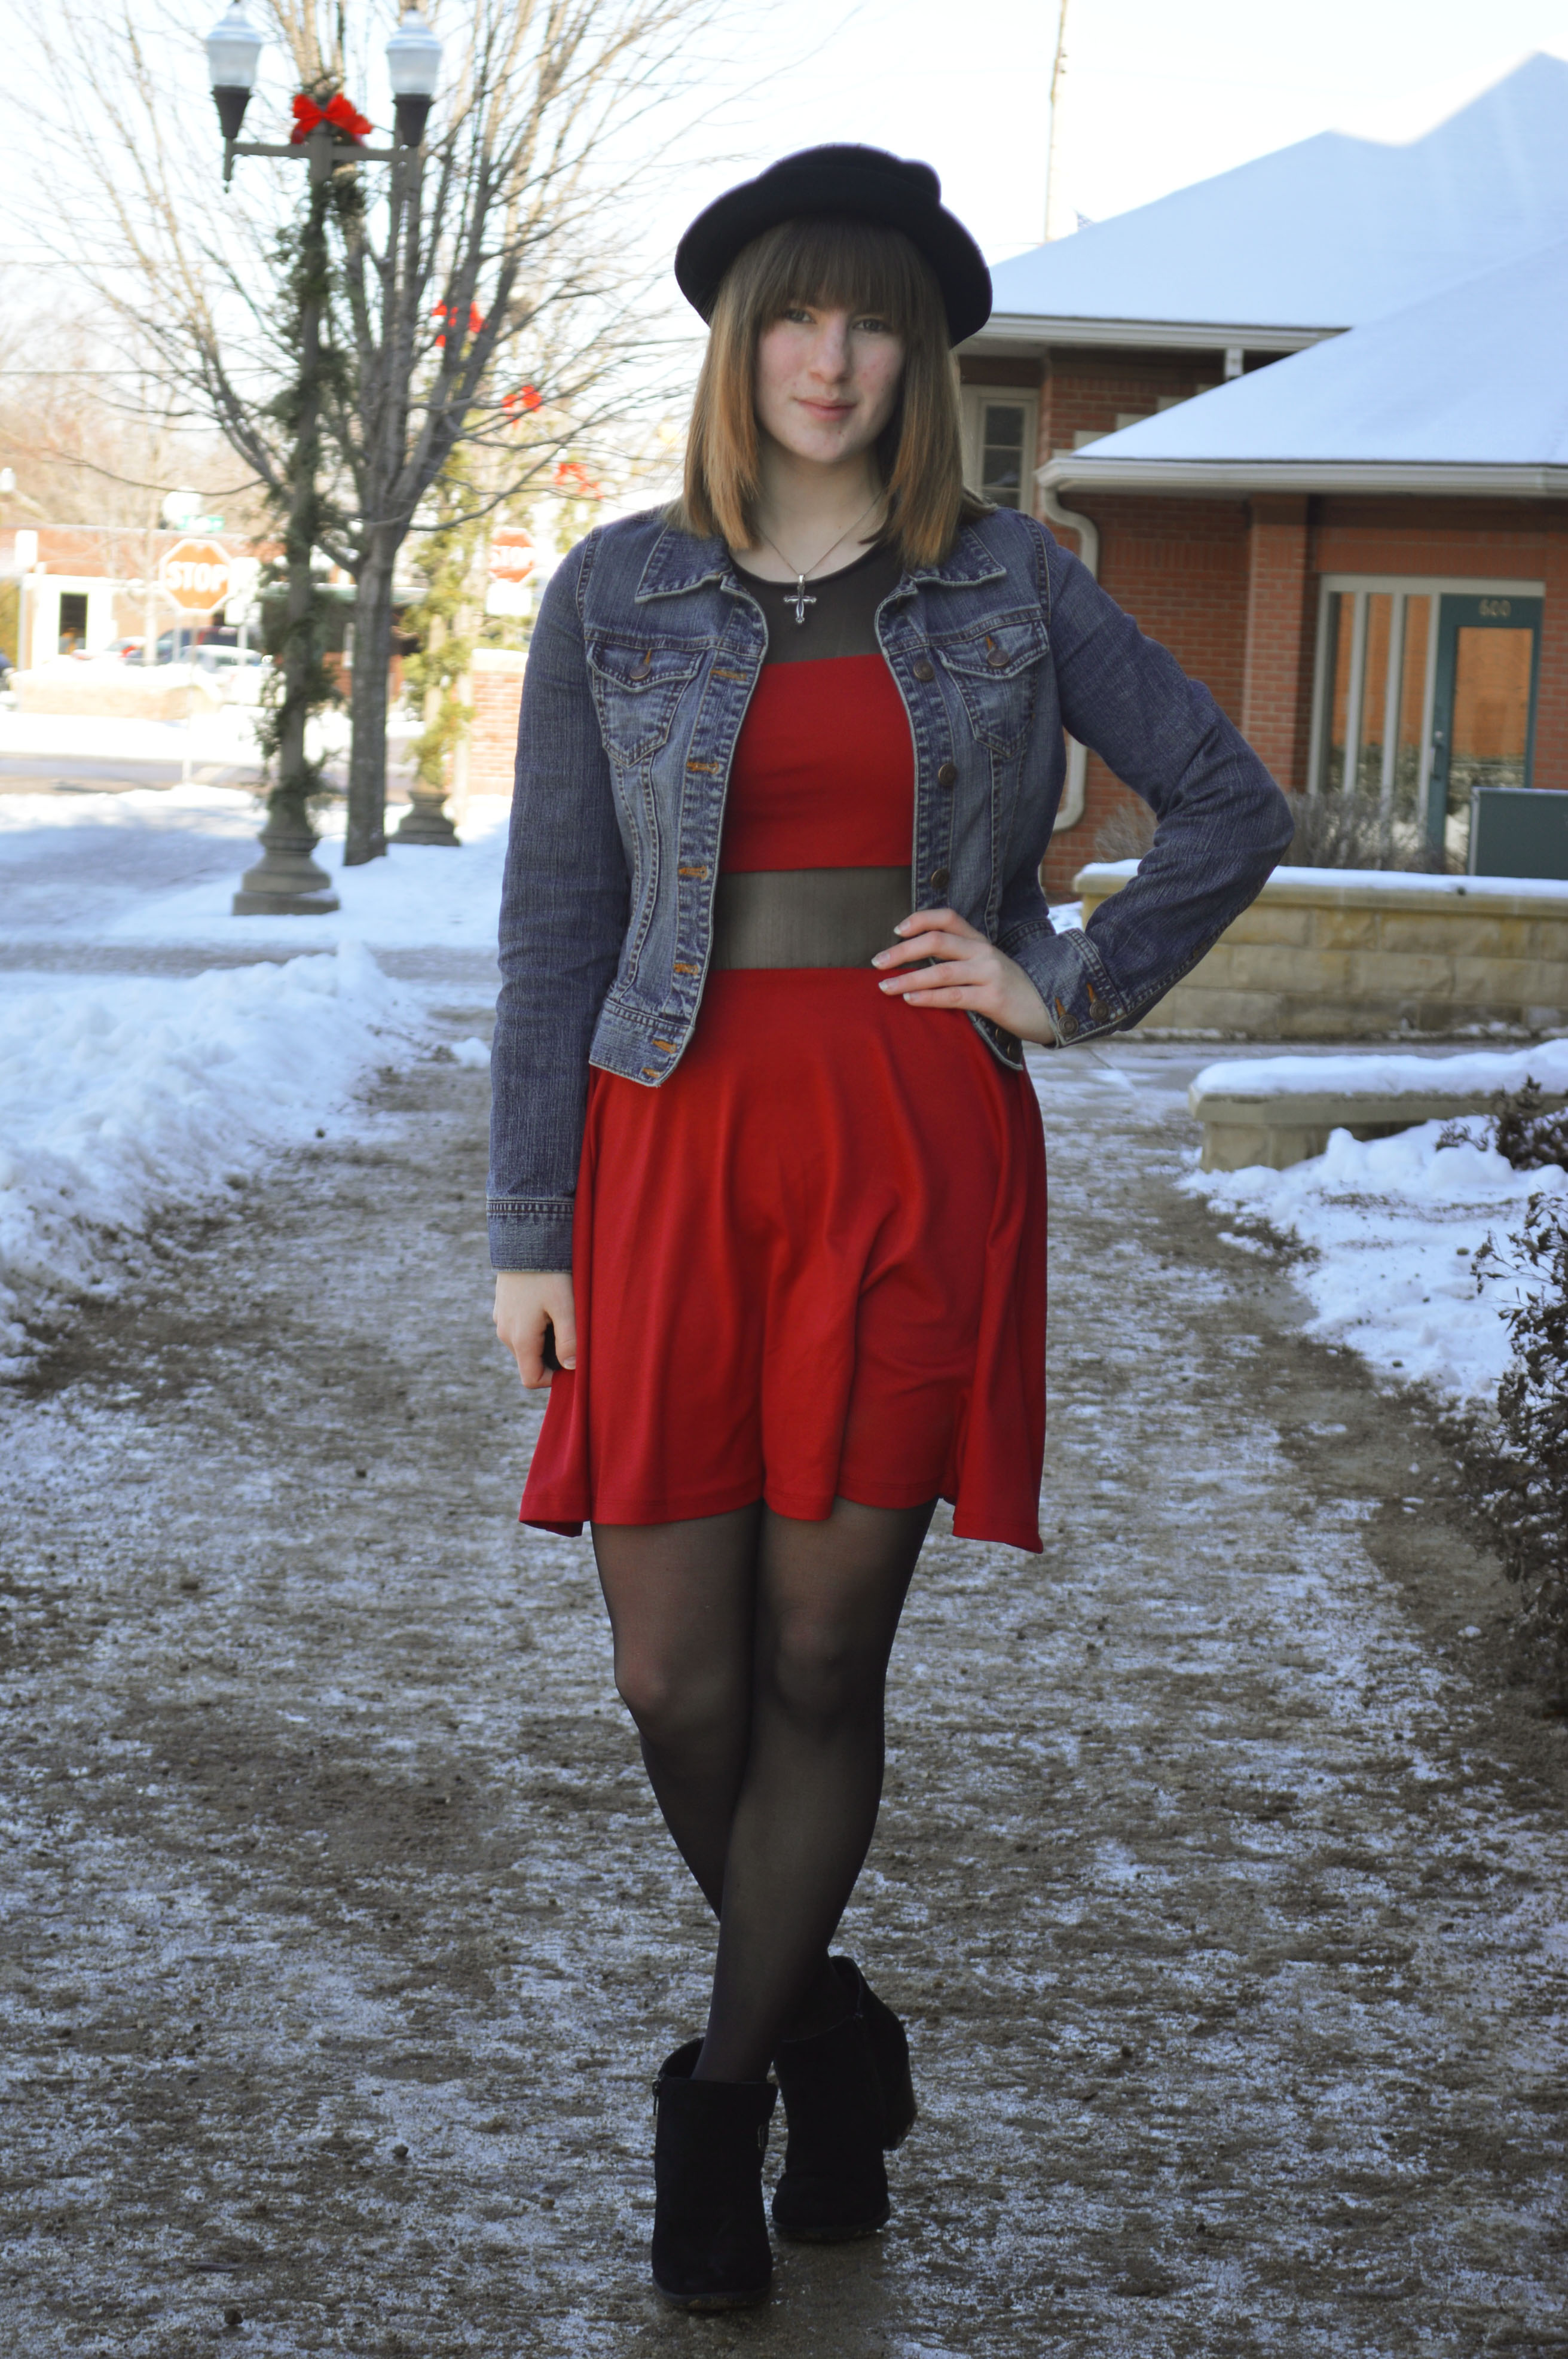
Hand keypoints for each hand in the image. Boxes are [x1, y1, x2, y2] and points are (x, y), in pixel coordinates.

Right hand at [493, 1269, 576, 1388]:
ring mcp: (501, 1319)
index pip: (531, 1379)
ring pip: (524, 1345)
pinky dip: (534, 1326)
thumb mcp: (565, 1307)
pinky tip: (547, 1305)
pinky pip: (518, 1328)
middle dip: (550, 1358)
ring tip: (561, 1316)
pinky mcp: (502, 1307)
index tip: (573, 1364)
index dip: (553, 1379)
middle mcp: (505, 1333)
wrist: (524, 1238)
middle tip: (572, 1336)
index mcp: (520, 1339)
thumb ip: (569, 1340)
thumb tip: (572, 1367)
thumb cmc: (549, 1274)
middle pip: (528, 1362)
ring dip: (542, 1340)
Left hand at [872, 907, 1054, 1043]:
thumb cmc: (1010, 991)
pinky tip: (910, 1000)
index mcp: (980, 942)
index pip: (949, 918)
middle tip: (877, 962)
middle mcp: (984, 953)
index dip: (920, 919)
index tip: (897, 930)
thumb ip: (961, 960)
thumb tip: (919, 962)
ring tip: (885, 987)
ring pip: (941, 970)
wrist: (1047, 1010)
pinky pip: (954, 996)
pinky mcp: (993, 998)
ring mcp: (989, 974)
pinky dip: (928, 997)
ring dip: (908, 978)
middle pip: (937, 940)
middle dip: (902, 951)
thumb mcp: (987, 968)